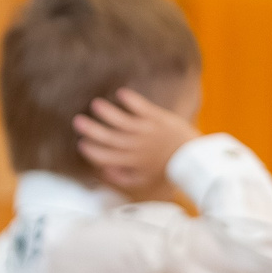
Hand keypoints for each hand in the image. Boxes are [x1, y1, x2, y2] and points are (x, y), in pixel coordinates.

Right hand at [73, 87, 200, 198]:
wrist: (193, 157)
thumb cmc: (167, 169)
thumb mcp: (144, 179)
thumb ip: (123, 177)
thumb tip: (104, 170)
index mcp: (132, 162)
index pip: (107, 157)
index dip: (92, 151)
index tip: (81, 144)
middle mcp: (136, 146)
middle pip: (110, 138)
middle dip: (92, 130)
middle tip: (78, 121)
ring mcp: (146, 131)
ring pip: (123, 121)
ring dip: (108, 113)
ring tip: (95, 104)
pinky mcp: (157, 118)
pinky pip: (142, 107)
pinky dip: (131, 100)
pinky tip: (121, 92)